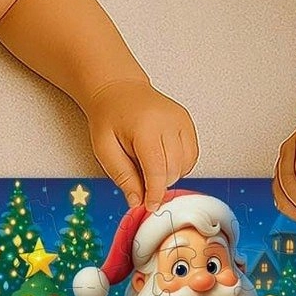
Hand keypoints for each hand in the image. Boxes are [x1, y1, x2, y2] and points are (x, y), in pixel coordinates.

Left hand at [85, 79, 197, 210]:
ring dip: (169, 174)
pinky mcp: (187, 122)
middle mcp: (168, 122)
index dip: (154, 193)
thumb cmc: (109, 116)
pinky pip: (191, 155)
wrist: (119, 90)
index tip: (150, 205)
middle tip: (140, 179)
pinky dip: (179, 164)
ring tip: (149, 164)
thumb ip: (122, 176)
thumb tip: (137, 201)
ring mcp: (181, 120)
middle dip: (158, 183)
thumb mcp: (104, 149)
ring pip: (185, 164)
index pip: (157, 170)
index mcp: (145, 128)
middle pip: (173, 170)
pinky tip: (162, 159)